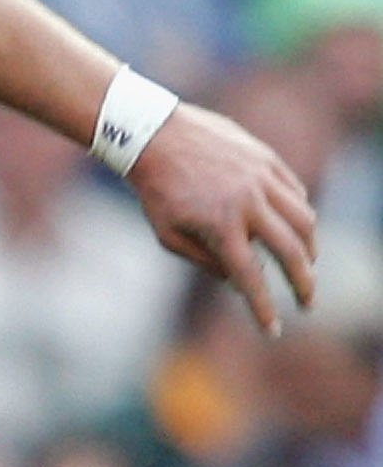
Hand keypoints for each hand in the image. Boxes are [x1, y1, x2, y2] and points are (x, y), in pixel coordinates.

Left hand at [129, 103, 318, 333]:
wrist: (155, 136)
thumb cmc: (156, 191)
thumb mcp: (168, 234)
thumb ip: (204, 260)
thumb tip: (236, 279)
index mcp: (220, 227)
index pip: (250, 278)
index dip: (263, 308)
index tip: (273, 330)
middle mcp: (248, 203)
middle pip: (292, 251)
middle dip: (304, 283)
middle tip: (307, 303)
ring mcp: (262, 179)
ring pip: (304, 220)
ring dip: (310, 247)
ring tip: (306, 264)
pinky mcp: (268, 160)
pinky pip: (295, 192)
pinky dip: (300, 214)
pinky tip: (295, 228)